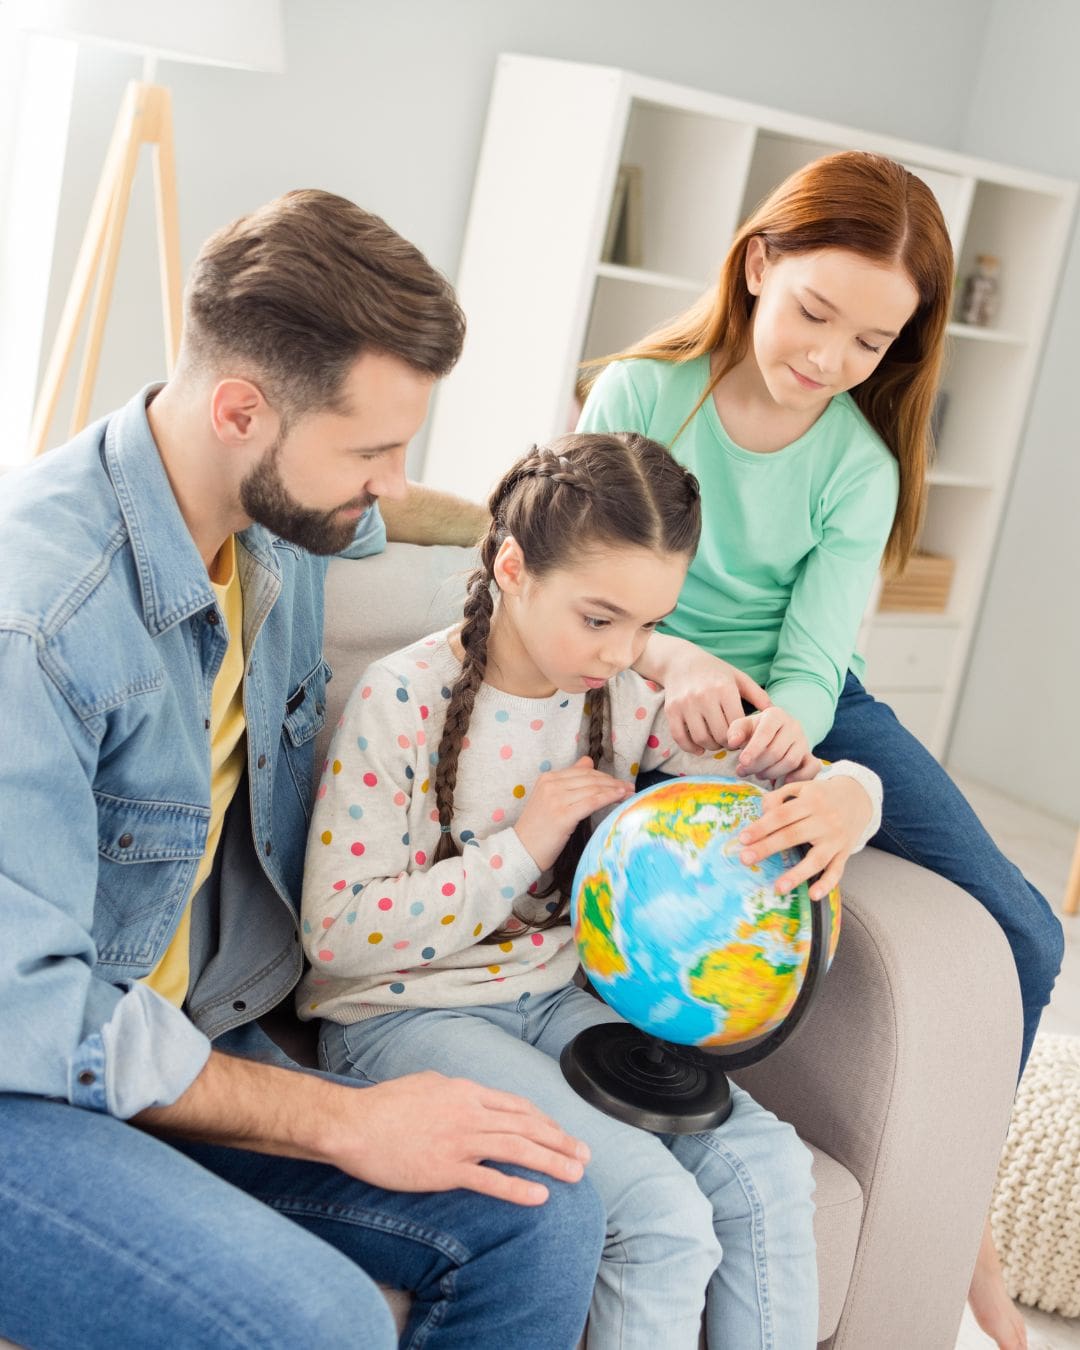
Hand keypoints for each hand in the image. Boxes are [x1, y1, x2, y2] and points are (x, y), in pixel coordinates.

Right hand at [321, 1071, 591, 1204]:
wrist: (354, 1124)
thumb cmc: (384, 1104)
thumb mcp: (427, 1084)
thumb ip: (454, 1092)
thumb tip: (468, 1095)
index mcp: (466, 1091)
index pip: (516, 1106)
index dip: (544, 1121)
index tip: (561, 1133)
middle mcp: (470, 1113)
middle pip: (527, 1126)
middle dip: (560, 1141)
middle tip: (585, 1155)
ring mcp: (460, 1141)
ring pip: (518, 1150)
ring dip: (552, 1161)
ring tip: (576, 1174)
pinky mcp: (446, 1170)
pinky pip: (490, 1180)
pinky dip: (518, 1188)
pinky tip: (540, 1196)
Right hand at [514, 756, 630, 870]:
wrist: (521, 850)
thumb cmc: (538, 829)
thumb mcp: (550, 799)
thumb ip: (569, 780)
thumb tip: (588, 761)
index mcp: (547, 778)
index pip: (583, 772)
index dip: (604, 776)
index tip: (620, 783)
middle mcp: (551, 785)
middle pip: (590, 778)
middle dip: (613, 782)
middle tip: (630, 787)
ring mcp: (556, 799)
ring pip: (593, 788)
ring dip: (615, 790)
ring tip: (629, 794)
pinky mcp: (563, 815)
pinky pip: (591, 801)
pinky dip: (608, 798)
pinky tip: (619, 798)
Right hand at [652, 643, 770, 753]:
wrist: (680, 661)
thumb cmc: (714, 671)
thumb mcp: (738, 677)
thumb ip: (758, 695)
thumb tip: (777, 712)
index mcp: (724, 689)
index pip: (737, 725)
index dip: (743, 737)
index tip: (744, 739)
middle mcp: (704, 696)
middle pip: (720, 735)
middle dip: (728, 744)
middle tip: (731, 743)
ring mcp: (685, 704)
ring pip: (701, 738)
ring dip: (711, 747)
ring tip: (717, 743)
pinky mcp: (671, 710)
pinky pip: (680, 738)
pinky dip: (690, 747)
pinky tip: (699, 748)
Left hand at [726, 707, 811, 781]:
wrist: (776, 733)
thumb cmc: (756, 730)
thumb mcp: (743, 726)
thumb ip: (736, 731)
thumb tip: (732, 742)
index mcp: (776, 715)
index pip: (765, 733)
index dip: (753, 749)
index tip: (742, 762)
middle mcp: (793, 726)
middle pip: (777, 751)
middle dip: (758, 765)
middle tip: (744, 771)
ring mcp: (804, 741)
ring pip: (790, 761)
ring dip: (771, 773)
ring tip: (758, 774)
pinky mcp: (810, 756)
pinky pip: (811, 768)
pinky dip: (799, 777)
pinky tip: (783, 782)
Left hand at [736, 775, 873, 898]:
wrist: (859, 797)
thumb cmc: (821, 795)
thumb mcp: (801, 787)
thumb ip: (779, 797)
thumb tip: (762, 814)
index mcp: (811, 801)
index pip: (782, 815)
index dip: (761, 827)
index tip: (742, 839)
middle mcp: (825, 820)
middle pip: (793, 835)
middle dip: (767, 848)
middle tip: (745, 859)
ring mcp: (836, 839)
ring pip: (816, 859)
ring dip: (797, 874)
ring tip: (778, 888)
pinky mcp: (845, 852)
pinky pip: (836, 871)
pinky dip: (826, 884)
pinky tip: (813, 895)